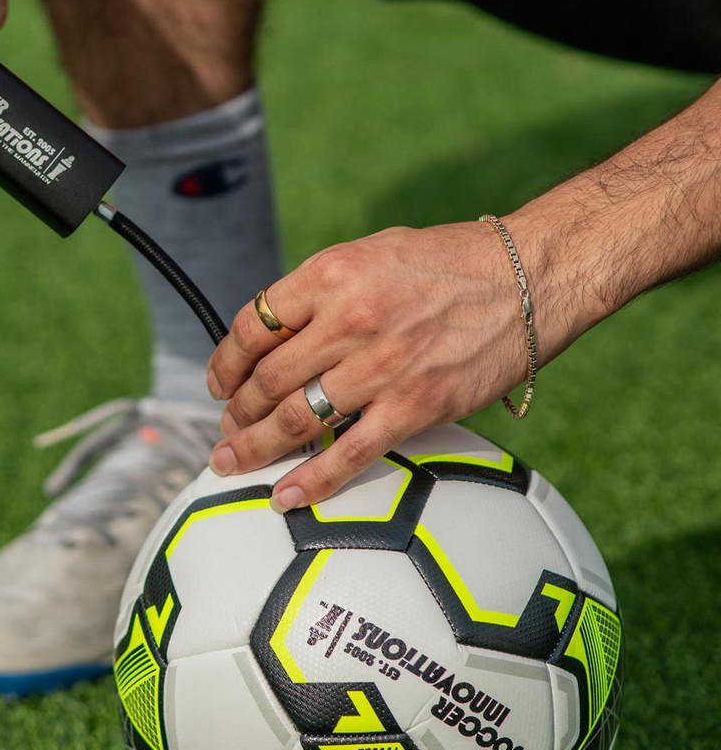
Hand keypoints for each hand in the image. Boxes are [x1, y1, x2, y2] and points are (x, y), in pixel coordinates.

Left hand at [205, 223, 530, 510]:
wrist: (529, 278)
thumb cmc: (449, 261)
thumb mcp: (370, 254)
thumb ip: (322, 291)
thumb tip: (280, 332)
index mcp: (330, 274)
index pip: (253, 326)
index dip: (226, 362)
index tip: (220, 383)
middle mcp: (347, 319)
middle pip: (267, 379)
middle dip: (237, 411)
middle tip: (226, 430)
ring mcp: (380, 366)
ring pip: (297, 418)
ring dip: (256, 447)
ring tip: (233, 462)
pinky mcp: (416, 406)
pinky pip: (351, 453)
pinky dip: (312, 480)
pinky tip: (285, 496)